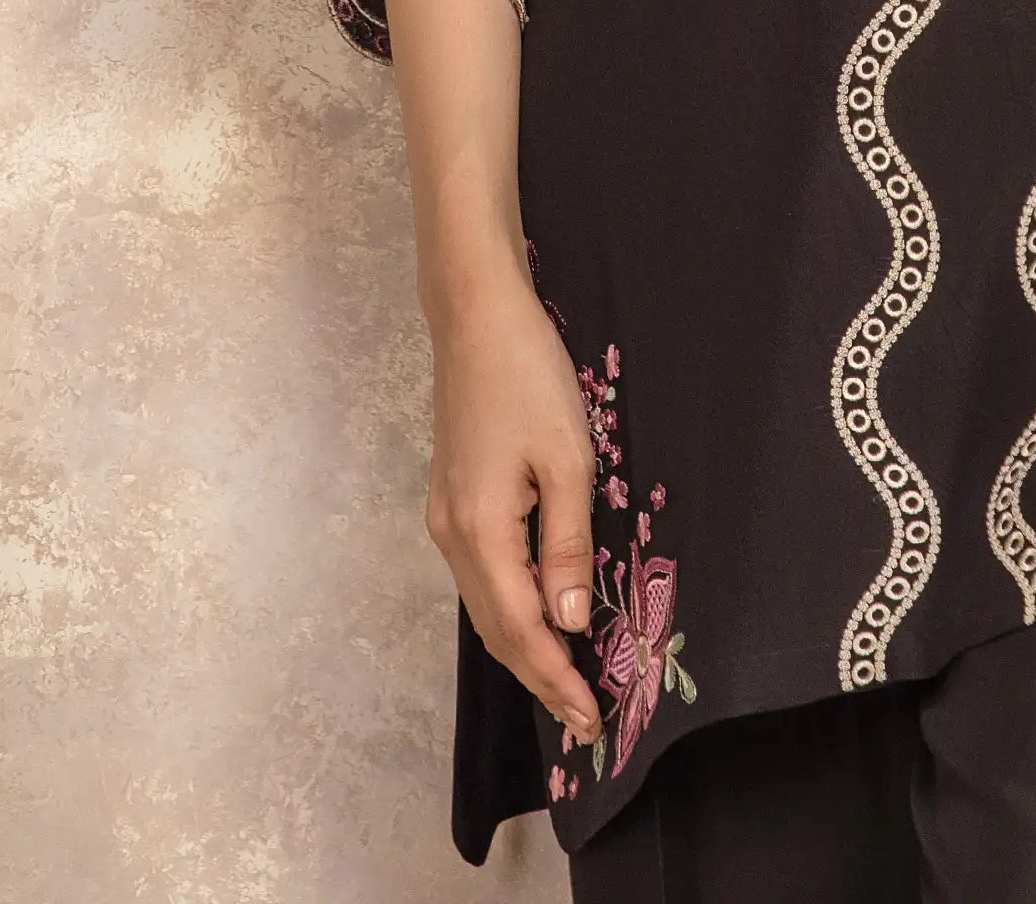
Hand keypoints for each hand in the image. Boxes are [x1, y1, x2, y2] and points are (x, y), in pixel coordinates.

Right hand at [422, 262, 604, 746]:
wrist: (476, 317)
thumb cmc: (528, 376)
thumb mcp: (567, 457)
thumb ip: (567, 544)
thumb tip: (570, 622)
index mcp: (480, 530)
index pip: (519, 628)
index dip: (554, 677)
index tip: (589, 718)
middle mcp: (452, 535)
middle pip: (495, 627)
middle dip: (539, 675)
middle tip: (584, 716)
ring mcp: (445, 517)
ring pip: (485, 604)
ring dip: (524, 645)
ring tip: (568, 678)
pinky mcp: (452, 499)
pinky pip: (481, 574)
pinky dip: (510, 607)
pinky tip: (539, 614)